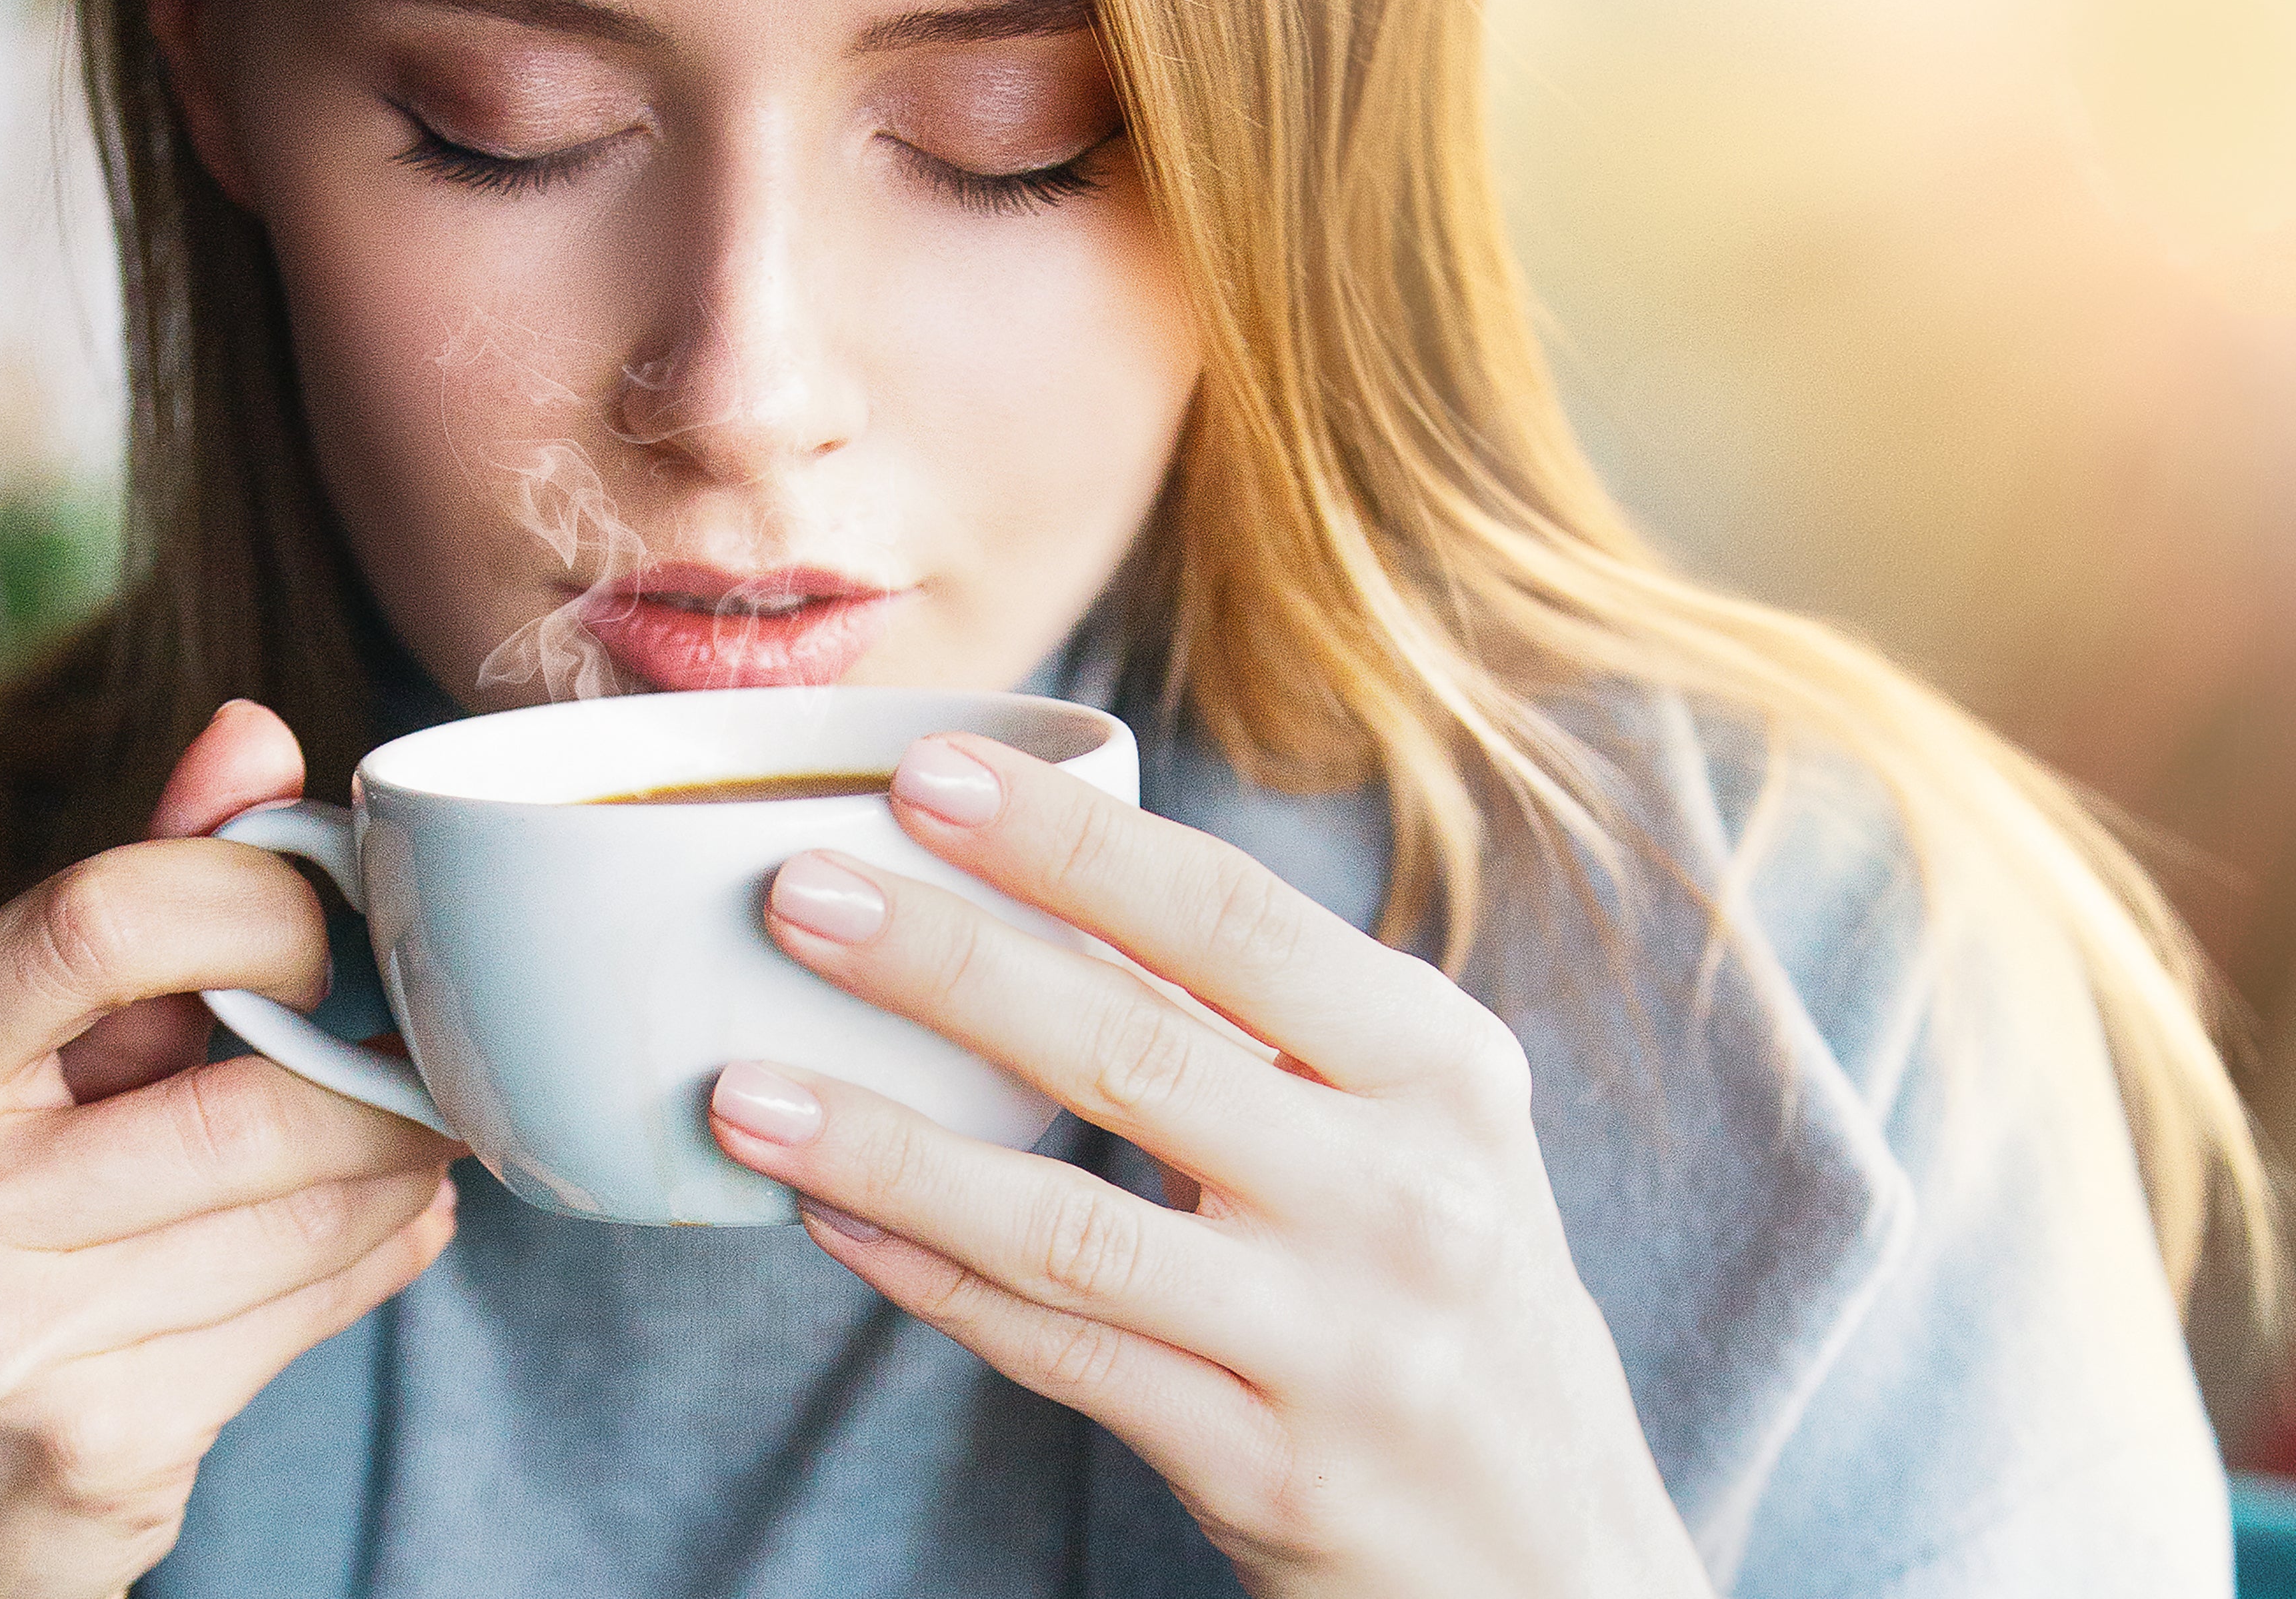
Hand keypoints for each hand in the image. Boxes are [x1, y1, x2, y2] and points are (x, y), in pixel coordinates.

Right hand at [0, 703, 461, 1598]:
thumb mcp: (11, 1064)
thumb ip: (132, 892)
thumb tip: (252, 732)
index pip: (106, 916)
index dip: (267, 906)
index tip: (329, 931)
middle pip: (250, 1095)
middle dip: (381, 1077)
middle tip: (427, 1058)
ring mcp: (0, 1338)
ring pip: (308, 1208)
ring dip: (402, 1168)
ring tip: (411, 1142)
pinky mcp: (97, 1441)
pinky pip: (316, 1309)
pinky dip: (387, 1252)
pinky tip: (385, 1226)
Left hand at [708, 735, 1712, 1598]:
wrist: (1552, 1545)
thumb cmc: (1447, 1279)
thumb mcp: (1414, 1125)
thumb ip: (1262, 1018)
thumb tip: (1043, 881)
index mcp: (1440, 1066)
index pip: (1230, 919)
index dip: (1068, 843)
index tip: (925, 774)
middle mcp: (1406, 1194)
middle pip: (1134, 1050)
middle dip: (945, 963)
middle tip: (795, 897)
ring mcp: (1338, 1342)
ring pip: (1070, 1225)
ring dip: (889, 1150)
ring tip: (743, 1087)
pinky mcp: (1268, 1469)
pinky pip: (1063, 1356)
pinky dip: (931, 1284)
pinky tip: (829, 1222)